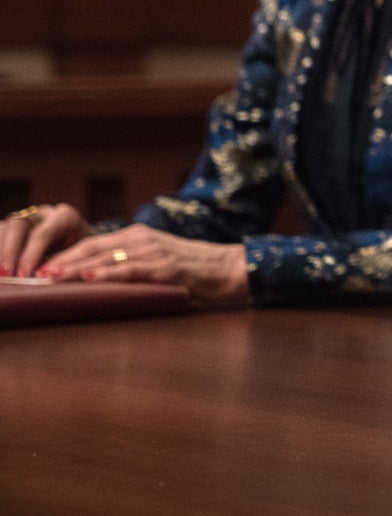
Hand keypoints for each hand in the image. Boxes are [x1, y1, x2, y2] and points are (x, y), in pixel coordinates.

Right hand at [1, 203, 90, 277]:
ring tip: (0, 274)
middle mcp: (42, 213)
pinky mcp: (13, 228)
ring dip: (0, 251)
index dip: (31, 255)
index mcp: (64, 217)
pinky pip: (0, 233)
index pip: (43, 234)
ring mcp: (26, 218)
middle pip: (18, 226)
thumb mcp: (75, 257)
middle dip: (9, 252)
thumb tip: (38, 276)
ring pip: (5, 228)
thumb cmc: (78, 254)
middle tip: (6, 274)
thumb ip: (58, 264)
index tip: (23, 275)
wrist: (79, 245)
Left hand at [39, 225, 250, 306]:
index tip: (44, 266)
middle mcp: (143, 239)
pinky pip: (130, 270)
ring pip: (106, 258)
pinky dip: (108, 273)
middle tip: (37, 273)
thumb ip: (133, 264)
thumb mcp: (159, 261)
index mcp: (139, 236)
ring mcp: (154, 251)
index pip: (93, 243)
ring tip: (52, 277)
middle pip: (93, 248)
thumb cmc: (196, 269)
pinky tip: (90, 277)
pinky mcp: (166, 267)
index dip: (67, 254)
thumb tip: (102, 279)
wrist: (231, 268)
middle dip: (63, 261)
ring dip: (76, 269)